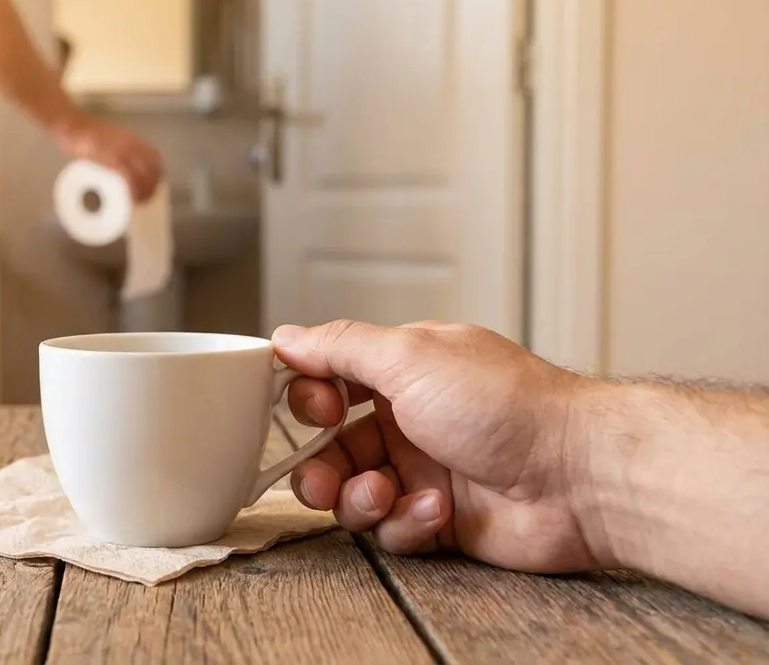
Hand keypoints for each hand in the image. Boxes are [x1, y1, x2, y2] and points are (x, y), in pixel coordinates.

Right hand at [55, 113, 162, 202]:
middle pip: (153, 167)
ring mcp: (121, 150)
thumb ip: (115, 149)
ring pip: (144, 173)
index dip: (157, 173)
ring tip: (138, 201)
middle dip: (153, 185)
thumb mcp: (108, 139)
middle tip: (146, 198)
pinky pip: (129, 176)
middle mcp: (131, 143)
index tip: (152, 185)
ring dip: (145, 190)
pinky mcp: (110, 157)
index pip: (154, 156)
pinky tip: (131, 197)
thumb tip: (120, 165)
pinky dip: (133, 189)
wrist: (71, 123)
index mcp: (131, 139)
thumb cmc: (84, 132)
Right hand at [273, 320, 604, 573]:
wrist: (579, 476)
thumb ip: (341, 348)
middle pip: (332, 446)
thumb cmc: (507, 406)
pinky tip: (438, 510)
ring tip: (384, 493)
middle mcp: (411, 418)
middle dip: (319, 464)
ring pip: (354, 493)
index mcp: (405, 370)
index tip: (313, 408)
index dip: (310, 398)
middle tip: (322, 475)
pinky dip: (406, 521)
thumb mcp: (410, 357)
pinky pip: (392, 528)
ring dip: (358, 498)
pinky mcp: (440, 519)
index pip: (332, 380)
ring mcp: (425, 469)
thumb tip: (287, 338)